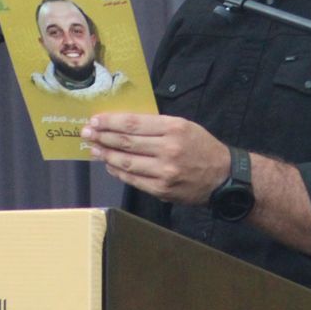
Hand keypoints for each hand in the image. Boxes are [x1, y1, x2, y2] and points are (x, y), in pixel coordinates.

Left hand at [81, 113, 230, 205]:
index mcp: (173, 128)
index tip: (95, 120)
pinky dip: (118, 172)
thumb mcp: (184, 126)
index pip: (134, 124)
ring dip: (106, 155)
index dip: (111, 122)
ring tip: (93, 149)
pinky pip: (133, 179)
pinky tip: (109, 165)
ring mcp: (164, 171)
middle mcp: (168, 149)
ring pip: (126, 162)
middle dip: (102, 137)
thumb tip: (124, 125)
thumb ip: (156, 126)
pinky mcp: (162, 189)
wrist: (223, 177)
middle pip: (126, 142)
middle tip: (86, 133)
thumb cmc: (202, 147)